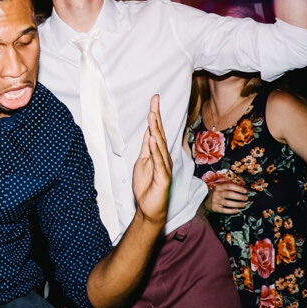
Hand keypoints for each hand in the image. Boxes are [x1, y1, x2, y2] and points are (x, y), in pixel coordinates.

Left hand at [131, 96, 171, 226]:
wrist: (150, 208)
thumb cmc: (147, 186)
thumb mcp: (142, 163)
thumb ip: (146, 149)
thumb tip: (148, 133)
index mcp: (157, 153)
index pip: (155, 130)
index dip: (155, 115)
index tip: (154, 99)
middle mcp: (163, 157)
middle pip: (159, 133)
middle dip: (156, 116)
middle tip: (155, 100)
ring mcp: (164, 166)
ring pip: (159, 145)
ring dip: (155, 129)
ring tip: (152, 115)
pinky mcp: (163, 177)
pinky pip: (159, 162)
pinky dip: (155, 151)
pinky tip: (152, 140)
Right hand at [205, 181, 248, 214]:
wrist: (206, 202)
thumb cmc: (217, 194)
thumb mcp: (220, 189)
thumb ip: (229, 188)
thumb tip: (243, 189)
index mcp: (218, 187)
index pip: (229, 186)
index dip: (238, 188)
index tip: (245, 191)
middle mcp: (216, 193)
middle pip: (229, 194)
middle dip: (239, 196)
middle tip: (246, 198)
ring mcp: (215, 201)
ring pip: (227, 203)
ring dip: (237, 204)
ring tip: (243, 204)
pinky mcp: (215, 208)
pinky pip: (224, 210)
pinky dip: (231, 211)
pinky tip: (237, 210)